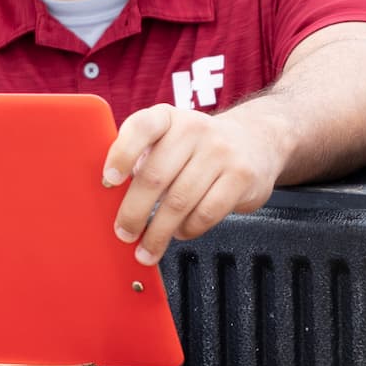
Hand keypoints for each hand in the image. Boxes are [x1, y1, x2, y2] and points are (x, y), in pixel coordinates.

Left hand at [102, 104, 285, 265]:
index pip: (141, 127)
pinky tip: (181, 232)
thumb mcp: (170, 137)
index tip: (108, 181)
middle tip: (124, 233)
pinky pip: (206, 214)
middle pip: (156, 177)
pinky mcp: (241, 177)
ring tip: (147, 248)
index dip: (121, 154)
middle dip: (134, 213)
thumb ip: (141, 157)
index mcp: (168, 117)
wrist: (257, 140)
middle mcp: (195, 129)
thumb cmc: (199, 147)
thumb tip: (110, 197)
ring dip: (158, 233)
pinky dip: (188, 230)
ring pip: (179, 202)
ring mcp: (221, 152)